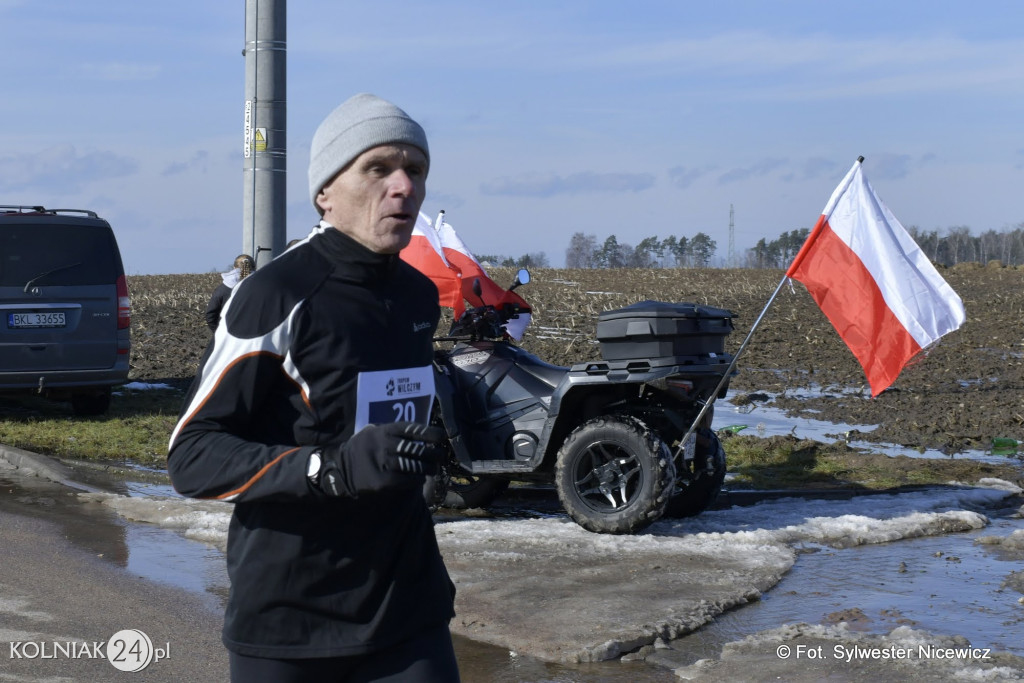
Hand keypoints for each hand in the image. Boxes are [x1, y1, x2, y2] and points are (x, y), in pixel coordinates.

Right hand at [318, 422, 445, 497]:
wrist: (340, 470)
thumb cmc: (363, 449)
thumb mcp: (372, 432)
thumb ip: (393, 432)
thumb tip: (421, 434)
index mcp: (383, 431)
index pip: (410, 429)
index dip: (429, 433)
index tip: (442, 436)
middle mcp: (383, 445)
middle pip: (415, 449)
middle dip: (432, 453)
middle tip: (441, 456)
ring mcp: (382, 463)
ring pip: (413, 465)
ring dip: (427, 468)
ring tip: (433, 468)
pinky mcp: (381, 481)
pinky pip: (405, 480)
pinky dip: (416, 480)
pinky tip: (420, 479)